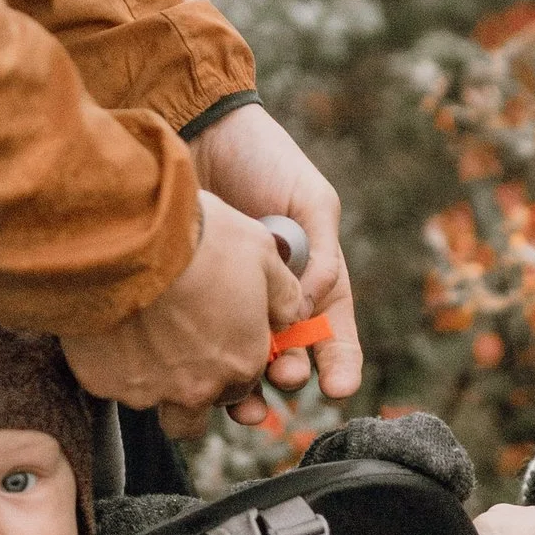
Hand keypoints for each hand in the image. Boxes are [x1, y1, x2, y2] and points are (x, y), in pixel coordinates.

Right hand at [64, 193, 300, 424]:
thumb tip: (295, 311)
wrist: (127, 236)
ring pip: (158, 405)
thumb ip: (284, 293)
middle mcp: (199, 388)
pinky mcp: (103, 382)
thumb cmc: (199, 240)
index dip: (235, 358)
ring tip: (148, 343)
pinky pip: (112, 383)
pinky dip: (114, 364)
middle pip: (202, 409)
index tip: (222, 336)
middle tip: (185, 349)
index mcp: (243, 362)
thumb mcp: (262, 253)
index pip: (247, 383)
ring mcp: (148, 390)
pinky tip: (113, 328)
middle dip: (198, 387)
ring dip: (158, 385)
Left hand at [187, 105, 363, 416]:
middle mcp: (275, 299)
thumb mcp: (311, 200)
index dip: (340, 365)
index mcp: (314, 279)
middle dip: (291, 377)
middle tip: (284, 378)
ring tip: (247, 404)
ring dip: (249, 390)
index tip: (338, 388)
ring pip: (245, 363)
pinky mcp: (193, 300)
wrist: (197, 129)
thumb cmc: (263, 159)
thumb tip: (310, 307)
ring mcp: (232, 302)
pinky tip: (204, 381)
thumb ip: (321, 254)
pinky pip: (204, 342)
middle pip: (290, 358)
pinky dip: (208, 366)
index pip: (334, 335)